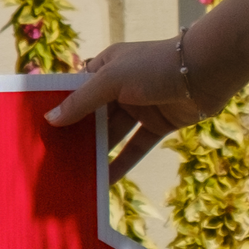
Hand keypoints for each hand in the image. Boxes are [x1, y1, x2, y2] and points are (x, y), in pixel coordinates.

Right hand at [45, 39, 208, 182]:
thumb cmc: (155, 66)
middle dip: (77, 137)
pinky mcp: (158, 125)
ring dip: (97, 154)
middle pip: (94, 116)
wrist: (205, 70)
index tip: (43, 132)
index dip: (62, 109)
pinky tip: (105, 182)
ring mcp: (140, 106)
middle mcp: (121, 86)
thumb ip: (82, 101)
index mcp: (107, 66)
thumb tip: (51, 119)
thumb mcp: (112, 80)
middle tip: (55, 161)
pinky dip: (122, 164)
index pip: (78, 90)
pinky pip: (135, 148)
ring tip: (76, 175)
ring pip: (113, 135)